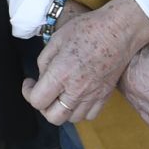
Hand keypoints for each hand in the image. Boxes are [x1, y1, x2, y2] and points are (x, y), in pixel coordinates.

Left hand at [20, 0, 148, 125]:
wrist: (119, 31)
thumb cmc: (88, 29)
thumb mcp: (57, 39)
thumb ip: (44, 61)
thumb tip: (42, 76)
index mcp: (61, 74)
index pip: (37, 101)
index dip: (28, 93)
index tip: (30, 82)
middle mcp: (76, 90)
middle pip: (53, 117)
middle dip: (43, 107)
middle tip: (43, 92)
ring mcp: (92, 95)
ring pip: (72, 119)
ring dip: (62, 110)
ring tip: (61, 94)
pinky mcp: (105, 96)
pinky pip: (90, 115)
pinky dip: (80, 111)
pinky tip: (78, 97)